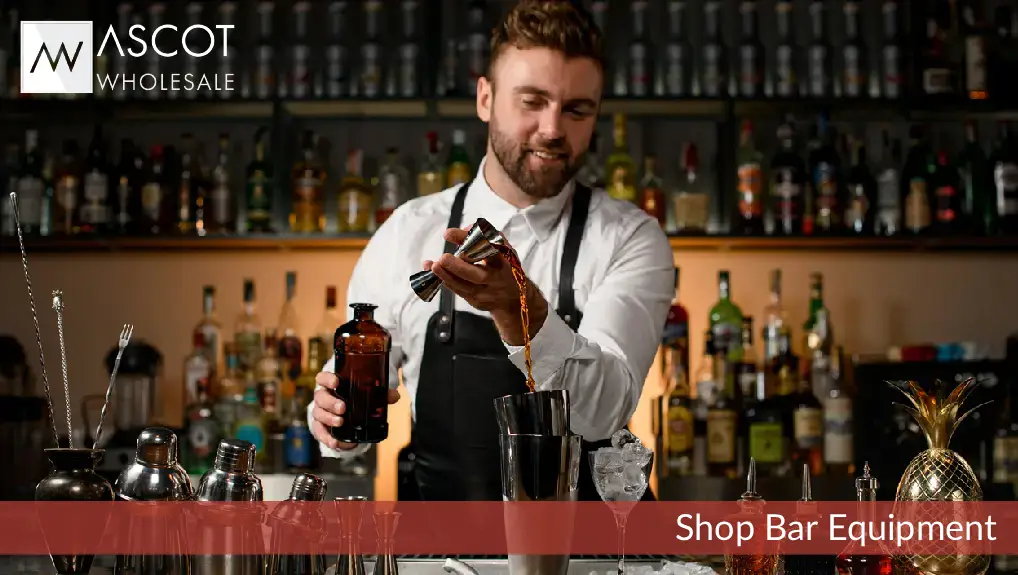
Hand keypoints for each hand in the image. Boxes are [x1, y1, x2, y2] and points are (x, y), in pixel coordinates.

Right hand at [310, 371, 400, 449]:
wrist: (344, 413)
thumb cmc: (353, 397)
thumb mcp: (366, 394)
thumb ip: (380, 394)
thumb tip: (395, 396)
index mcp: (331, 385)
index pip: (322, 378)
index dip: (327, 379)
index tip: (336, 383)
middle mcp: (323, 397)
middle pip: (320, 397)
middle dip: (331, 402)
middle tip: (342, 408)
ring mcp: (320, 411)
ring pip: (318, 413)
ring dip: (329, 418)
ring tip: (340, 422)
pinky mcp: (320, 426)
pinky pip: (319, 432)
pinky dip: (326, 437)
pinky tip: (334, 442)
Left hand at [425, 227, 548, 344]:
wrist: (514, 300)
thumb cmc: (505, 268)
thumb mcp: (504, 251)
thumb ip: (487, 237)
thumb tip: (466, 229)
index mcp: (503, 262)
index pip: (489, 250)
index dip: (471, 242)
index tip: (451, 234)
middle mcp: (494, 279)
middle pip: (475, 274)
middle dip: (458, 266)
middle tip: (443, 258)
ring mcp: (485, 292)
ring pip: (463, 285)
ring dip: (446, 275)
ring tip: (432, 265)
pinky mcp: (475, 301)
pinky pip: (458, 291)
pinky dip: (444, 280)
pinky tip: (431, 271)